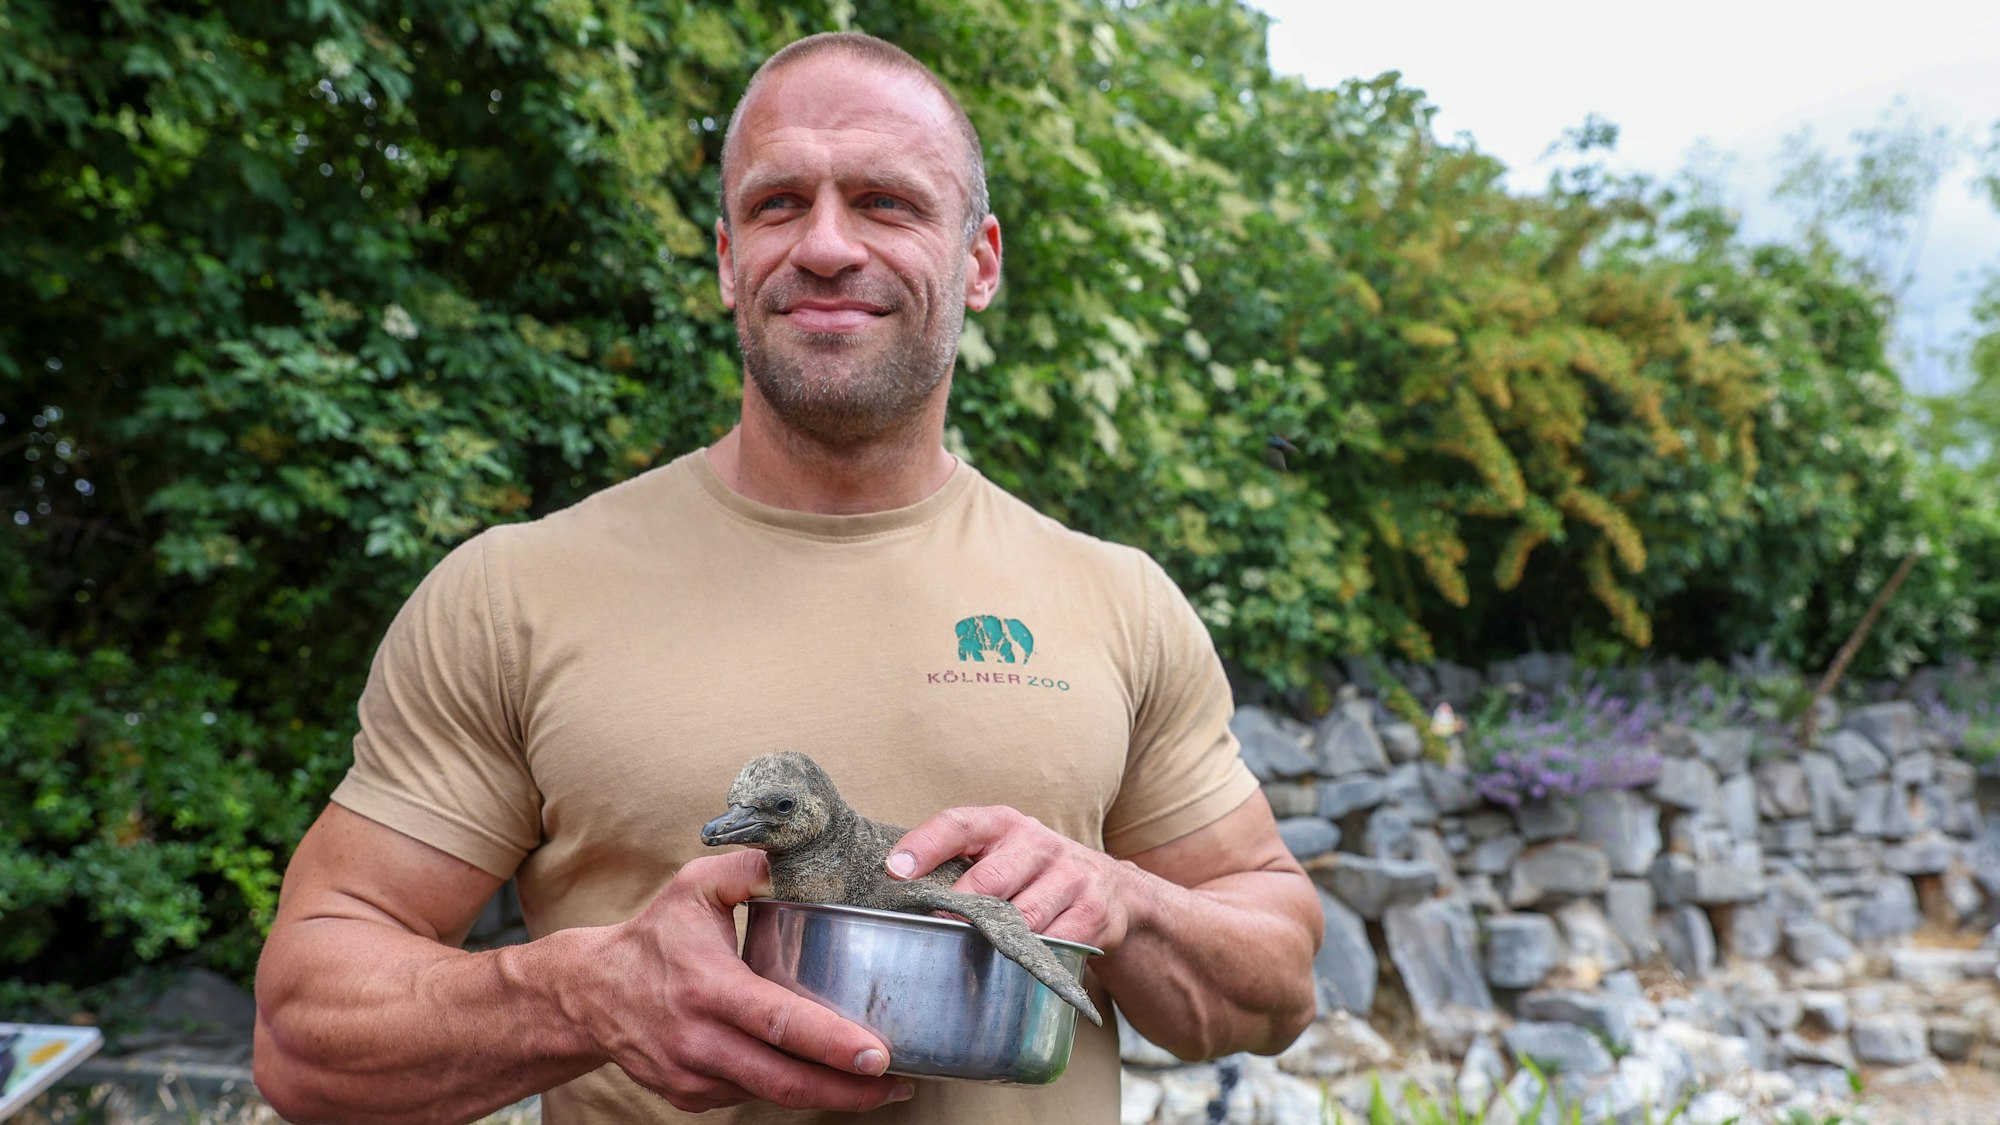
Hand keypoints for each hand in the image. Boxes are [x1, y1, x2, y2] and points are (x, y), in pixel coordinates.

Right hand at [578, 850, 912, 1112]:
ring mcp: (694, 1077)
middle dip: (847, 1090)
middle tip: (899, 1083)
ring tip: (879, 1086)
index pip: (778, 1022)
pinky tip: (823, 1079)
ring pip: (772, 1096)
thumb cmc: (653, 936)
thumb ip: (750, 867)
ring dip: (828, 1096)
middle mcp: (700, 1040)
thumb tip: (803, 854)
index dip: (832, 1043)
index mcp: (708, 987)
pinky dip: (789, 1090)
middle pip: (785, 1080)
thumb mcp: (694, 887)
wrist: (589, 995)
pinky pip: (751, 1097)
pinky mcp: (691, 1098)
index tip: (878, 1054)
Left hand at [887, 806, 1135, 952]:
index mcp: (1004, 824)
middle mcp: (1038, 843)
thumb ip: (957, 865)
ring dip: (994, 939)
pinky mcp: (1091, 911)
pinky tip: (1017, 960)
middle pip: (988, 880)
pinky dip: (1030, 956)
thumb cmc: (1032, 872)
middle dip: (958, 909)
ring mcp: (1069, 876)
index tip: (894, 872)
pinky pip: (1051, 942)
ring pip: (1021, 918)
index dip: (924, 846)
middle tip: (934, 930)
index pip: (958, 825)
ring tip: (974, 951)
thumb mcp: (999, 853)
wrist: (1110, 888)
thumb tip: (896, 891)